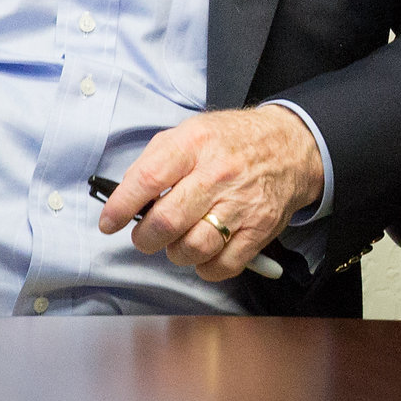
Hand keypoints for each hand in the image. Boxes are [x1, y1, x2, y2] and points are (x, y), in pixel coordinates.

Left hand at [100, 107, 323, 281]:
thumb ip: (155, 162)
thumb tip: (125, 197)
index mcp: (194, 145)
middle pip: (167, 222)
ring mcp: (241, 204)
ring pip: (193, 248)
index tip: (109, 222)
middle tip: (145, 236)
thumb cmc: (232, 142)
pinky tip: (204, 252)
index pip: (148, 180)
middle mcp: (218, 174)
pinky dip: (205, 267)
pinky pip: (222, 265)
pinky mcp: (259, 230)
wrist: (291, 147)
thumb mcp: (190, 133)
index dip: (121, 207)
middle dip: (145, 238)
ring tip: (177, 242)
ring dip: (174, 253)